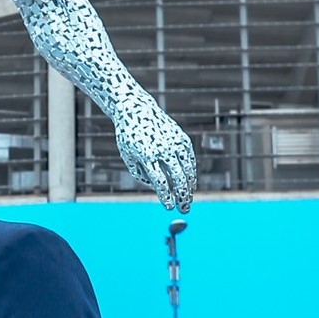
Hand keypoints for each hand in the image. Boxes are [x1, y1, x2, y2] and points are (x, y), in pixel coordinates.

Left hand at [112, 94, 195, 211]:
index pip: (160, 181)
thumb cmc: (129, 136)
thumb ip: (140, 173)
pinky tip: (191, 182)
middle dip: (182, 196)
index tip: (169, 206)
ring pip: (188, 169)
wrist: (136, 109)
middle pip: (177, 178)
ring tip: (188, 199)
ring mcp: (174, 142)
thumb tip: (158, 188)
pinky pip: (190, 159)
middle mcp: (162, 149)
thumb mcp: (127, 155)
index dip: (166, 196)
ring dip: (190, 187)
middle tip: (183, 208)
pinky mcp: (181, 137)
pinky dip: (192, 172)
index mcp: (146, 155)